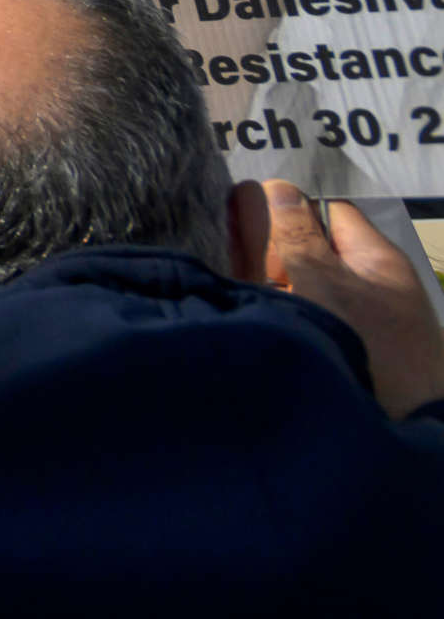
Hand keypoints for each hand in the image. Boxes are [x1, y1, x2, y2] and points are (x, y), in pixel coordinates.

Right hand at [241, 179, 443, 417]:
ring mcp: (346, 322)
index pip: (328, 212)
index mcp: (374, 261)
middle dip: (267, 244)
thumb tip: (277, 187)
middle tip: (226, 246)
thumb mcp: (327, 285)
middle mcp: (363, 287)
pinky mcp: (329, 350)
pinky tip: (241, 305)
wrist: (393, 431)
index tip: (243, 214)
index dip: (289, 207)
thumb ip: (297, 236)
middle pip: (307, 248)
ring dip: (263, 279)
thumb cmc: (367, 347)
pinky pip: (292, 315)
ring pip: (294, 283)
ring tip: (226, 275)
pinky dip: (268, 308)